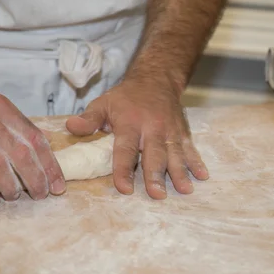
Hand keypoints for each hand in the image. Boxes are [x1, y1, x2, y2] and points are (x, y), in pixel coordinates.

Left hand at [66, 77, 207, 198]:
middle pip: (154, 153)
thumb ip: (89, 119)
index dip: (123, 169)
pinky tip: (202, 176)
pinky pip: (190, 147)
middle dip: (156, 174)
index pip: (125, 149)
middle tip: (158, 195)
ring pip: (175, 153)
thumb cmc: (125, 97)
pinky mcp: (182, 132)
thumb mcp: (103, 103)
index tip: (124, 188)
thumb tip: (71, 127)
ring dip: (180, 172)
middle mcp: (151, 127)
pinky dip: (197, 162)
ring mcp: (169, 130)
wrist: (156, 78)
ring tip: (185, 190)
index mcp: (130, 123)